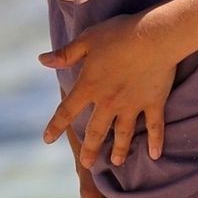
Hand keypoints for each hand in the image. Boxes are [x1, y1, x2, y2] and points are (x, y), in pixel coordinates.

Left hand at [37, 12, 177, 167]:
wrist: (155, 36)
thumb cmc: (119, 34)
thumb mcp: (87, 40)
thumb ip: (65, 54)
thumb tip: (42, 60)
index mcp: (89, 86)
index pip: (67, 111)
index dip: (55, 126)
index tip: (47, 140)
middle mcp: (109, 102)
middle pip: (96, 131)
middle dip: (90, 149)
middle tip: (87, 164)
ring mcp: (132, 105)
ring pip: (123, 133)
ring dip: (119, 149)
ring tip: (116, 162)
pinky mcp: (154, 103)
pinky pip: (155, 127)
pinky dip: (156, 142)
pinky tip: (155, 155)